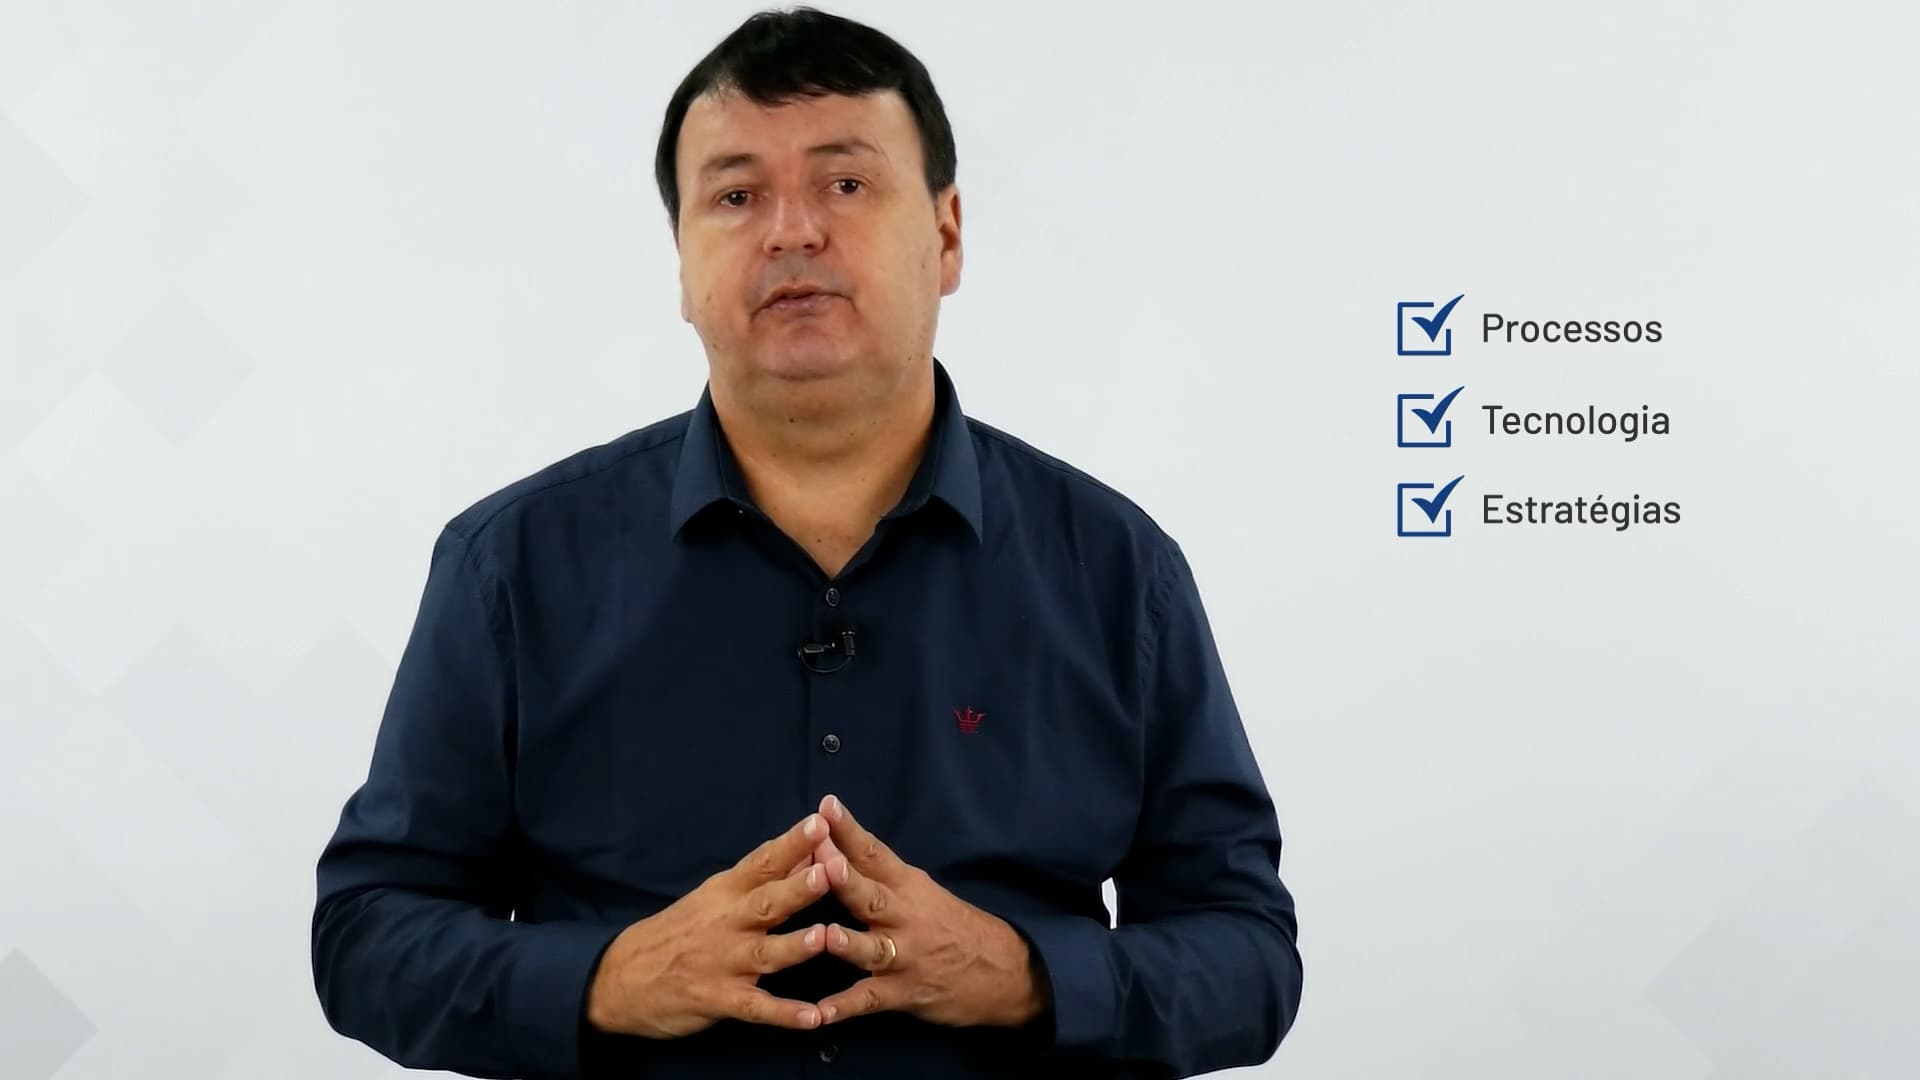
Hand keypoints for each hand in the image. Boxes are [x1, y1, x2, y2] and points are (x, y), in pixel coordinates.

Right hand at [585, 813, 834, 1038]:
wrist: (619, 978)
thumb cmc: (678, 931)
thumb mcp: (713, 897)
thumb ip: (762, 878)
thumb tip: (808, 850)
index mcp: (725, 892)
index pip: (762, 862)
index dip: (791, 843)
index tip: (820, 822)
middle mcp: (727, 923)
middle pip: (766, 902)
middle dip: (798, 888)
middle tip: (829, 871)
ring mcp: (724, 963)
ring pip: (765, 953)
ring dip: (795, 945)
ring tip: (825, 937)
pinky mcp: (719, 999)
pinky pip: (757, 1008)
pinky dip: (784, 1014)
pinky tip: (813, 1019)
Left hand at [808, 794, 1049, 1028]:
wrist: (1002, 970)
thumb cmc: (953, 925)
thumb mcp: (924, 890)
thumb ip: (882, 876)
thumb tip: (836, 847)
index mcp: (909, 887)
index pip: (876, 853)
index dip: (850, 829)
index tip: (825, 805)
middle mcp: (905, 918)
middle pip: (871, 895)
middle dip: (845, 878)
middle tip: (822, 859)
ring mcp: (905, 957)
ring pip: (872, 947)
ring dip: (849, 942)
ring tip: (827, 936)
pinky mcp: (904, 992)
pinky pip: (870, 1000)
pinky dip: (844, 1008)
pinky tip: (819, 1015)